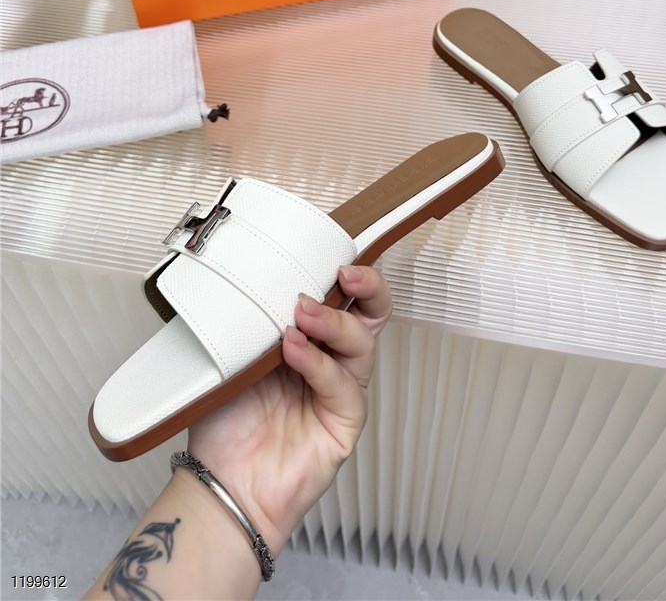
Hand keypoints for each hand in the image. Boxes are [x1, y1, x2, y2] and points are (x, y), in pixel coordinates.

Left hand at [185, 264, 391, 556]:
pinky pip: (343, 388)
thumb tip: (255, 281)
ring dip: (333, 323)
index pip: (343, 299)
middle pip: (370, 315)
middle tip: (343, 274)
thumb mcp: (233, 356)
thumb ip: (251, 321)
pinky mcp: (344, 424)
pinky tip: (294, 352)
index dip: (348, 275)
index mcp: (310, 339)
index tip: (333, 256)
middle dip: (367, 287)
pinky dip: (319, 365)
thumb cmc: (226, 422)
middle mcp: (331, 361)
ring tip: (301, 313)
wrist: (221, 483)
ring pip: (360, 345)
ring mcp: (340, 392)